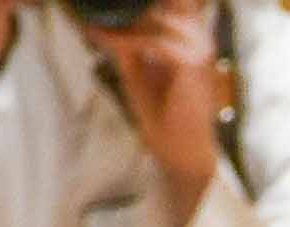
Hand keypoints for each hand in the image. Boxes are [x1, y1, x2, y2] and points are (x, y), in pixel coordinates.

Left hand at [87, 0, 227, 226]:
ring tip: (94, 20)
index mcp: (191, 37)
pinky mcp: (190, 63)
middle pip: (164, 4)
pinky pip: (151, 40)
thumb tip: (96, 23)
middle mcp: (199, 37)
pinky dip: (124, 39)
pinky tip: (101, 37)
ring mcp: (198, 48)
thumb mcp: (137, 69)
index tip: (100, 6)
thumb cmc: (163, 113)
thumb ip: (125, 44)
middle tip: (91, 9)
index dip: (137, 4)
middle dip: (128, 8)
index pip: (168, 3)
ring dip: (123, 19)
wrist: (180, 149)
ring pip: (155, 18)